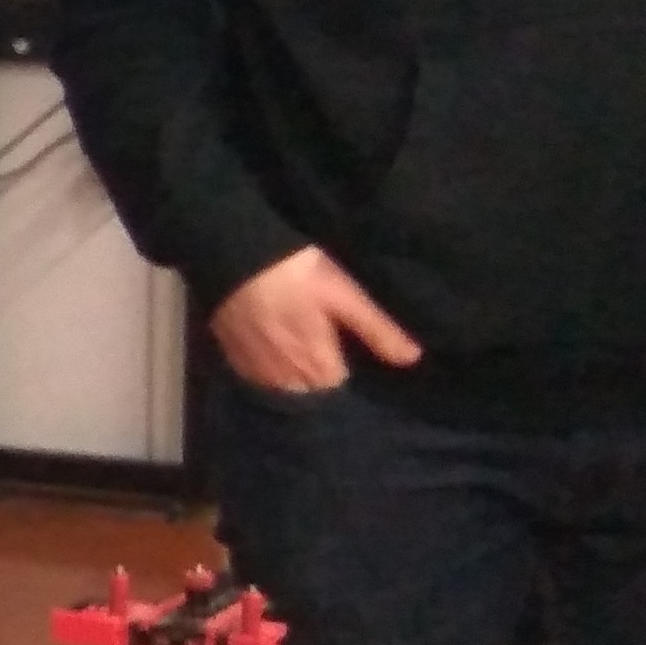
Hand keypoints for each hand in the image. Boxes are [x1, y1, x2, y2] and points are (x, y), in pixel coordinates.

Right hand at [208, 247, 418, 393]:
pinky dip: (263, 363)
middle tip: (315, 334)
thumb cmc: (299, 275)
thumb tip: (414, 359)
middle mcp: (286, 378)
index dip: (341, 362)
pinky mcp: (232, 358)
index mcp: (317, 366)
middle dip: (314, 369)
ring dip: (288, 368)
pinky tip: (265, 338)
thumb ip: (378, 332)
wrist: (235, 258)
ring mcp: (255, 370)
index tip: (339, 341)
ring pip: (281, 383)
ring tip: (290, 337)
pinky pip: (255, 374)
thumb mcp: (347, 297)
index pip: (337, 383)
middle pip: (308, 387)